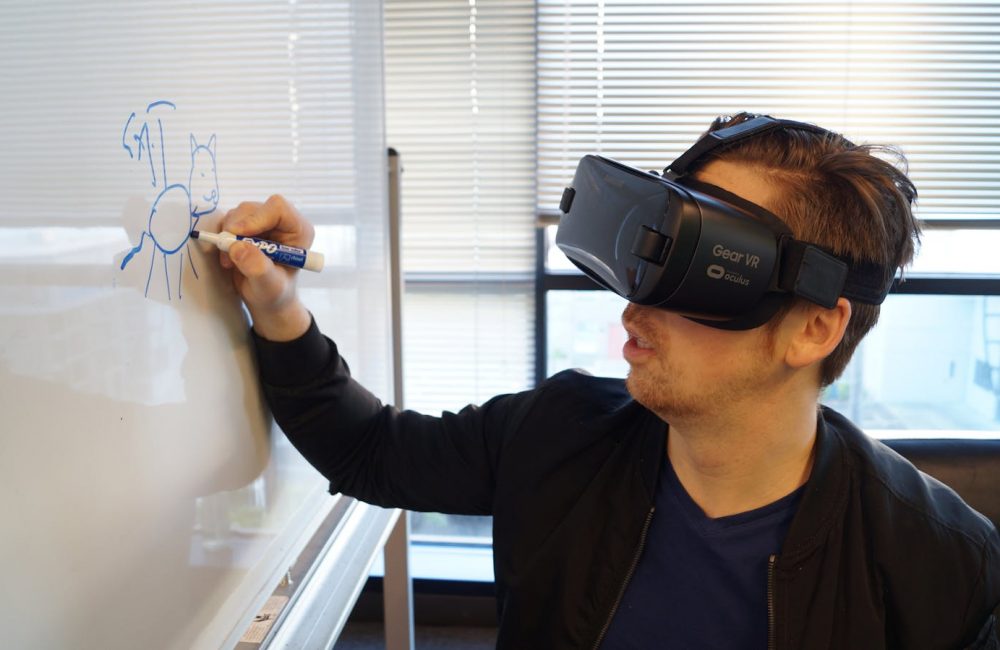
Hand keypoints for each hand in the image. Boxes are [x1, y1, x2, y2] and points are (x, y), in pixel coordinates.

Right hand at [219, 194, 312, 340]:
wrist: (266, 298)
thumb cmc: (274, 293)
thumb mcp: (269, 286)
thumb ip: (257, 268)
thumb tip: (238, 247)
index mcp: (298, 230)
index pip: (278, 208)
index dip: (255, 218)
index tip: (238, 235)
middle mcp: (282, 222)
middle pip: (253, 209)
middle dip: (235, 229)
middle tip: (228, 252)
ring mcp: (263, 221)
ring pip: (238, 214)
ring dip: (227, 235)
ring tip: (231, 261)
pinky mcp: (248, 226)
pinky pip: (229, 221)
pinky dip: (223, 237)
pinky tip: (229, 257)